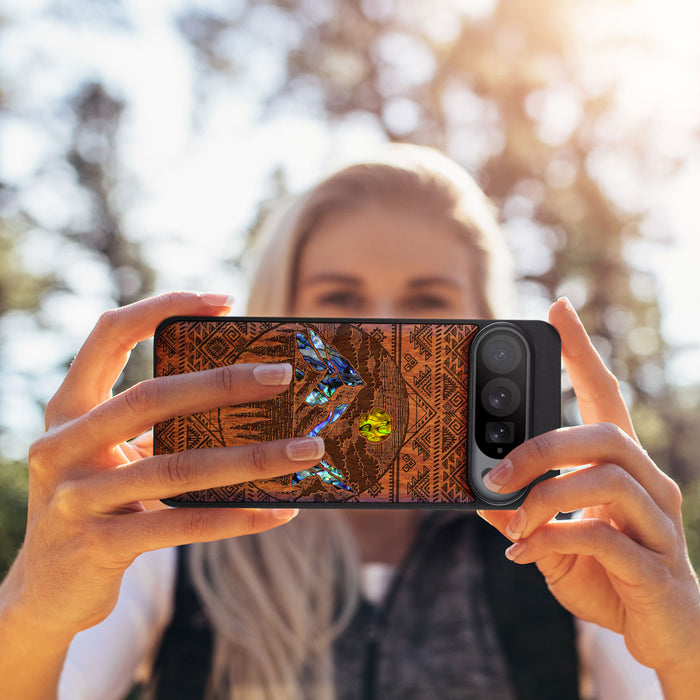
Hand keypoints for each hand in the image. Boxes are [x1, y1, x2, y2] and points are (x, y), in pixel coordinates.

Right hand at [3, 292, 324, 639]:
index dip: (162, 307)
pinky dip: (237, 517)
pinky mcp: (98, 546)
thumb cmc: (98, 504)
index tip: (224, 300)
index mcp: (68, 409)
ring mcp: (75, 498)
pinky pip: (182, 525)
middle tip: (283, 375)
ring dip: (253, 458)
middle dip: (223, 383)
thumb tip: (249, 401)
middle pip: (151, 397)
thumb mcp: (113, 456)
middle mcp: (62, 445)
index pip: (108, 335)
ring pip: (177, 468)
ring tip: (306, 451)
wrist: (46, 590)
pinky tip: (281, 511)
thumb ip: (157, 427)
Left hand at [478, 298, 699, 690]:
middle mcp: (649, 484)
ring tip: (511, 522)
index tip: (558, 309)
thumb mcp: (553, 540)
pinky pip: (604, 538)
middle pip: (603, 434)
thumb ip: (522, 515)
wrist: (663, 634)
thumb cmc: (608, 576)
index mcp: (621, 468)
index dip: (582, 352)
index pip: (605, 395)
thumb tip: (481, 496)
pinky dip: (553, 540)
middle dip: (541, 447)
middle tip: (494, 472)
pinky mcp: (657, 566)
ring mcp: (659, 523)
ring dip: (544, 497)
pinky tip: (523, 554)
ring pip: (606, 479)